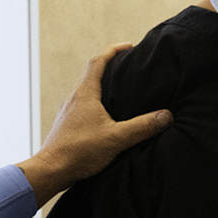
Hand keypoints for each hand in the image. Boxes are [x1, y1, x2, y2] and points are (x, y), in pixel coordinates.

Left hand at [15, 43, 171, 206]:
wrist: (51, 170)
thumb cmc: (79, 151)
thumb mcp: (116, 138)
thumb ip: (142, 126)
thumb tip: (166, 116)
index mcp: (85, 93)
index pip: (98, 61)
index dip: (114, 51)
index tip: (129, 47)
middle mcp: (74, 97)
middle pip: (92, 73)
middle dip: (111, 66)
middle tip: (129, 67)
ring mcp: (69, 111)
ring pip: (87, 90)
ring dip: (103, 85)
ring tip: (122, 90)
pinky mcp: (68, 125)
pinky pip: (84, 105)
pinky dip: (97, 102)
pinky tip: (108, 116)